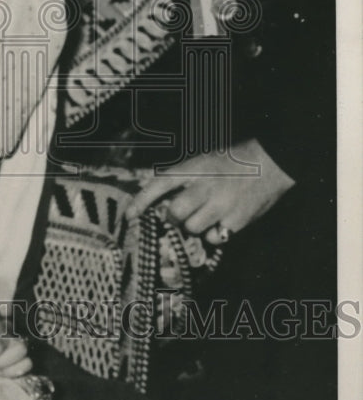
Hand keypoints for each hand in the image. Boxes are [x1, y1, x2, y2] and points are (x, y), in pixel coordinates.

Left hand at [125, 140, 294, 244]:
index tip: (130, 215)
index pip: (161, 184)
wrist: (270, 165)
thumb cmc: (231, 162)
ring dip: (194, 226)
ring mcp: (221, 206)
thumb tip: (157, 200)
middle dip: (173, 217)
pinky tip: (221, 222)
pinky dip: (213, 234)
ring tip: (206, 214)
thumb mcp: (203, 161)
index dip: (142, 200)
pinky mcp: (236, 222)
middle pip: (175, 213)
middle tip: (179, 214)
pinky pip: (213, 237)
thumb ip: (182, 179)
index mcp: (195, 168)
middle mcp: (206, 187)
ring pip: (192, 228)